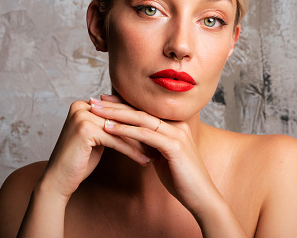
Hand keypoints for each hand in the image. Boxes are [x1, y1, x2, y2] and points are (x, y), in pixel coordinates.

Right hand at [40, 99, 149, 200]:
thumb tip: (136, 116)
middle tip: (161, 142)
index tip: (157, 134)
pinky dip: (132, 151)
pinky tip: (144, 160)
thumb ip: (110, 124)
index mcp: (85, 104)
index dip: (138, 123)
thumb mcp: (98, 136)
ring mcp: (82, 115)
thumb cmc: (80, 160)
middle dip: (141, 132)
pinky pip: (116, 140)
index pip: (119, 110)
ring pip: (121, 129)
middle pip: (120, 118)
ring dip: (140, 143)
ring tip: (156, 153)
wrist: (59, 180)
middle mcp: (82, 105)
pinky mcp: (85, 129)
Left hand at [89, 97, 220, 215]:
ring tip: (96, 111)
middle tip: (95, 100)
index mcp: (176, 125)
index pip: (145, 110)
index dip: (124, 104)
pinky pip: (145, 135)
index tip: (103, 101)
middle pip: (141, 110)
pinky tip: (108, 128)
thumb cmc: (182, 179)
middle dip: (116, 104)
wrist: (201, 196)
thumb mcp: (164, 157)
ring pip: (141, 119)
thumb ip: (152, 144)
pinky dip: (125, 130)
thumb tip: (135, 139)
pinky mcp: (175, 146)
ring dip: (116, 114)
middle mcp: (178, 124)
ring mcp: (177, 134)